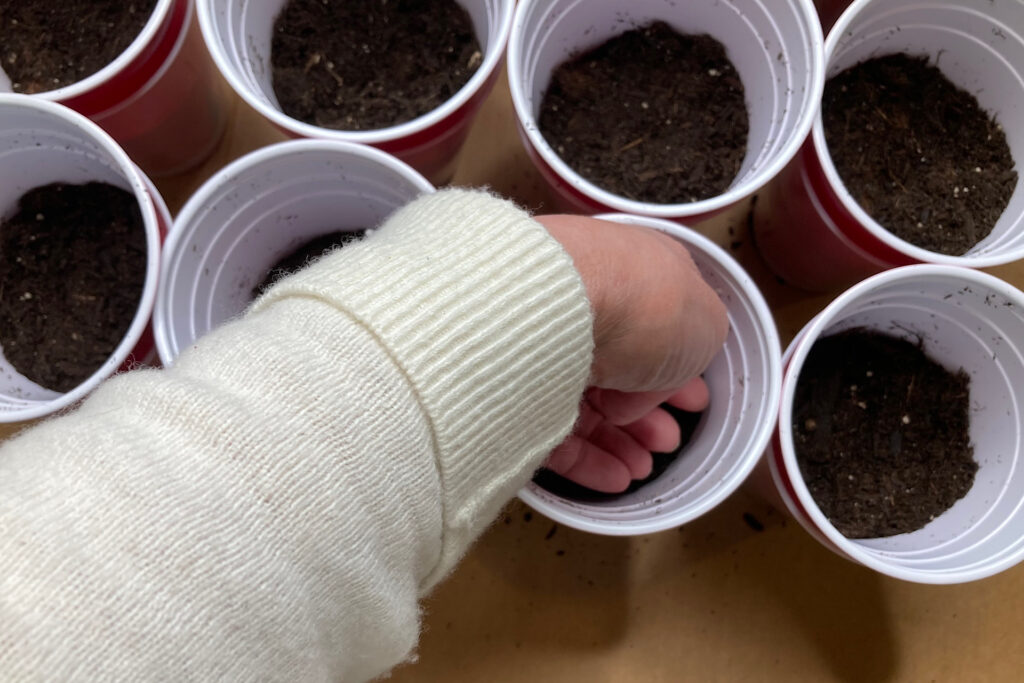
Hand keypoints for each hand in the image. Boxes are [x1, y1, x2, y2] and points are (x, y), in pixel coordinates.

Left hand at [537, 215, 728, 491]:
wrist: (563, 300)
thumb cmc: (642, 301)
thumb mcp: (706, 325)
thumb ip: (695, 349)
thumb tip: (659, 382)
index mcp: (631, 275)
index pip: (654, 324)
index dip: (676, 368)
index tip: (691, 402)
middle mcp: (584, 302)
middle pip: (616, 366)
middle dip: (646, 411)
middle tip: (666, 439)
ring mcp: (544, 341)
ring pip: (581, 401)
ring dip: (619, 441)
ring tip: (642, 468)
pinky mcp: (513, 385)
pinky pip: (549, 428)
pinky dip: (585, 458)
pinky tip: (614, 479)